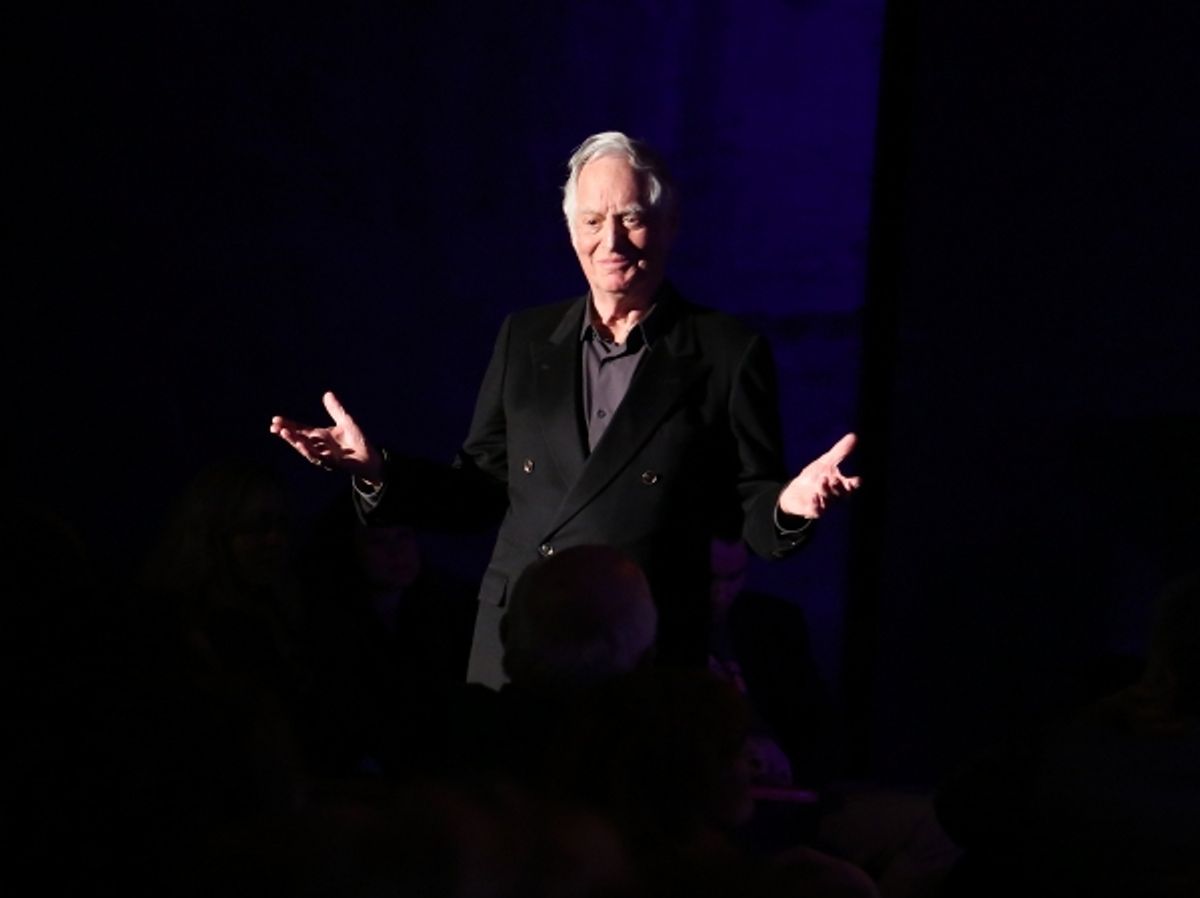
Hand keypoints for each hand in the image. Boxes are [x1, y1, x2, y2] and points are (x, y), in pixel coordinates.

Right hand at [269, 391, 383, 481]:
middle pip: (299, 438)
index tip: (275, 419)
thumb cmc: (357, 441)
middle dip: (286, 433)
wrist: (371, 458)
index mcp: (320, 436)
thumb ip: (336, 409)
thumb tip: (327, 393)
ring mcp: (324, 455)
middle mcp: (319, 446)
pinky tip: (301, 444)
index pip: (300, 429)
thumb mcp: (346, 421)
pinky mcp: (332, 462)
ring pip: (305, 448)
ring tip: (283, 433)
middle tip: (273, 427)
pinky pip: (318, 457)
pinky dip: (308, 450)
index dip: (288, 424)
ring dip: (293, 441)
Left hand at [778, 432, 860, 518]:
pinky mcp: (812, 511)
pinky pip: (816, 511)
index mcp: (841, 485)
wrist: (796, 492)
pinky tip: (813, 496)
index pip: (851, 486)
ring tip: (822, 480)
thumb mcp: (827, 462)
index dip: (854, 484)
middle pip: (840, 494)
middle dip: (838, 487)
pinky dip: (816, 505)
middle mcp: (834, 496)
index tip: (857, 481)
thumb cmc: (815, 476)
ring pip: (828, 501)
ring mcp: (824, 505)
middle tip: (834, 478)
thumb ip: (840, 452)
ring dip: (825, 491)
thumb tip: (854, 435)